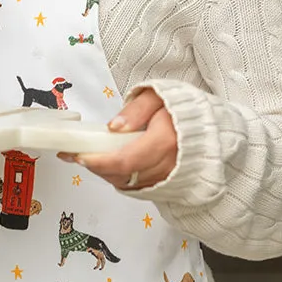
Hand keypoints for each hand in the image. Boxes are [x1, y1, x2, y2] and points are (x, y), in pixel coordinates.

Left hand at [57, 88, 175, 190]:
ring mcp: (169, 178)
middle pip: (124, 175)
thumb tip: (114, 126)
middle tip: (76, 154)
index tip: (80, 155)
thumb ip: (135, 110)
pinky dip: (119, 177)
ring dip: (105, 173)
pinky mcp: (167, 184)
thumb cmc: (181, 107)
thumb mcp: (156, 95)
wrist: (206, 124)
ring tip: (88, 156)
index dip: (100, 161)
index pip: (126, 160)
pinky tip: (108, 164)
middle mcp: (169, 164)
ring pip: (129, 183)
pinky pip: (138, 186)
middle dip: (96, 167)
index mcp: (166, 140)